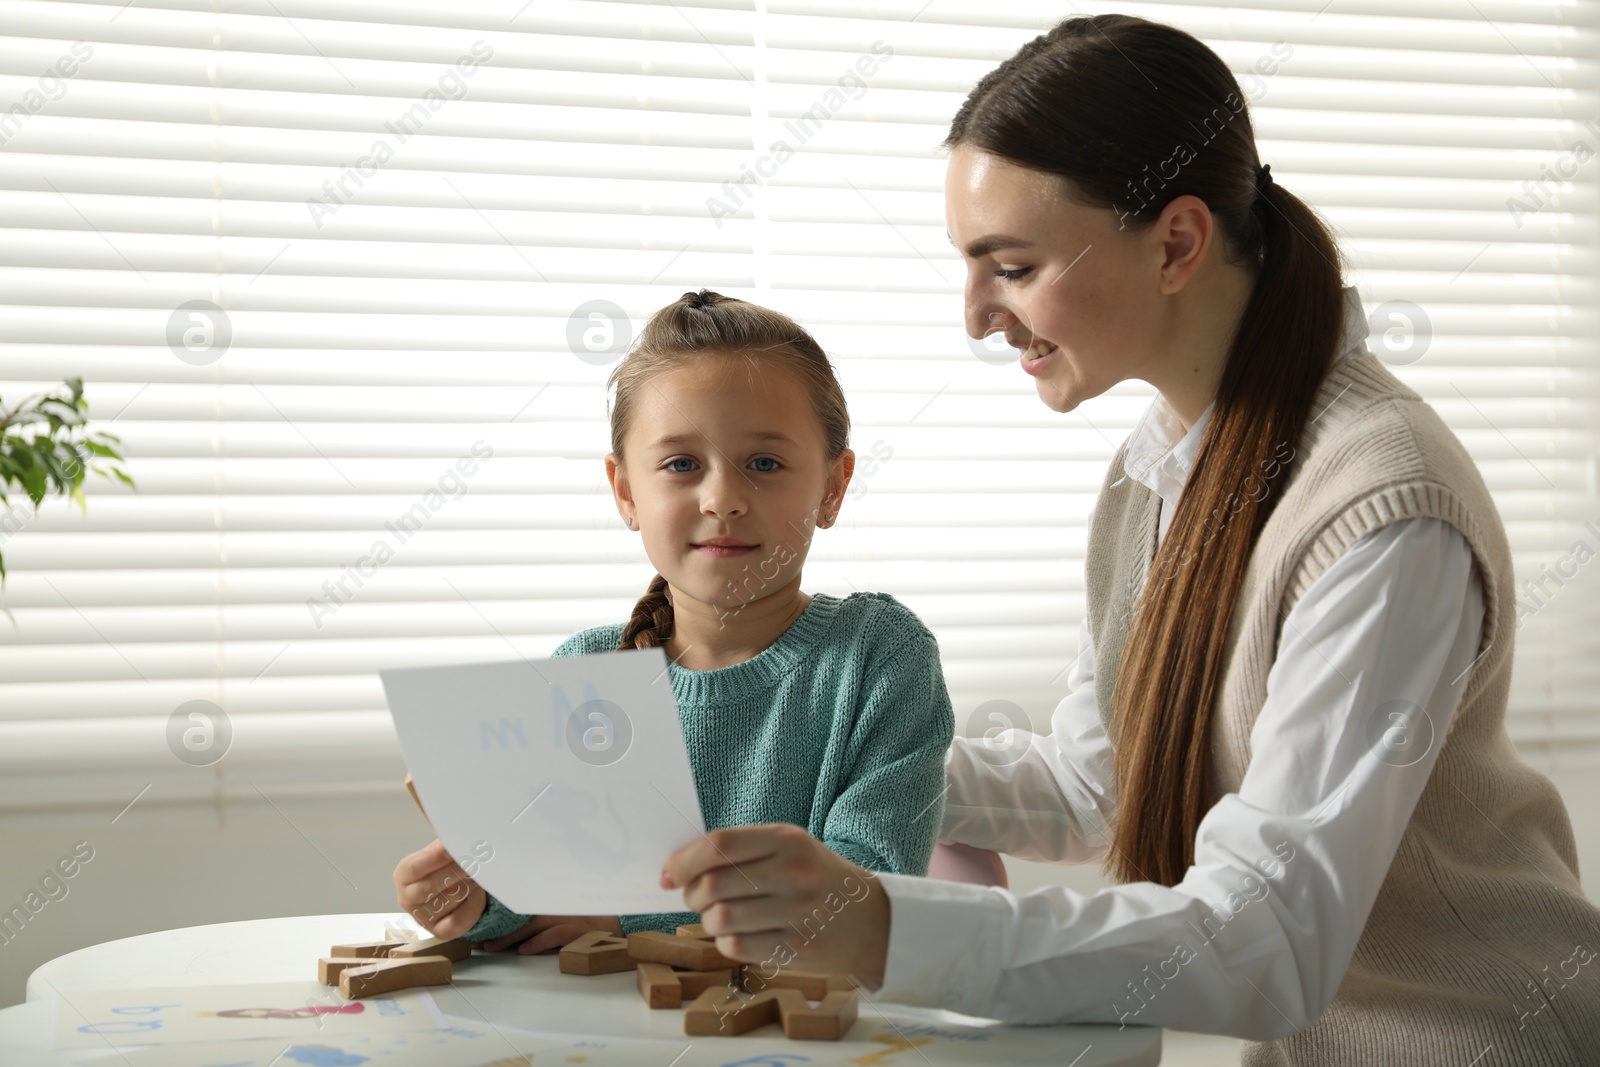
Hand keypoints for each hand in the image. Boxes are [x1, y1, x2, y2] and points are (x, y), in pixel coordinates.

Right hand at [393, 839, 486, 939]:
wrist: (460, 888)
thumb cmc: (449, 867)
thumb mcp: (444, 850)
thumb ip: (445, 841)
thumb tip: (454, 827)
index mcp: (404, 875)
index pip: (415, 867)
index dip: (434, 858)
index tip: (452, 849)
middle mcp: (407, 899)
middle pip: (430, 886)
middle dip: (456, 871)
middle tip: (474, 860)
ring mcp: (422, 918)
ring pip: (448, 901)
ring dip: (467, 886)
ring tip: (474, 876)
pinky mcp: (440, 932)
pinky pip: (458, 920)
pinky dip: (471, 906)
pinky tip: (473, 895)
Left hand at [480, 915, 623, 954]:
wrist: (624, 918)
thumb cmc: (594, 916)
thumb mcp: (568, 911)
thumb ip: (546, 915)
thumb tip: (519, 931)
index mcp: (552, 900)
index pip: (521, 907)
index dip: (499, 917)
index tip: (480, 926)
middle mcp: (557, 906)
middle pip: (521, 916)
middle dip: (498, 929)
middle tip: (478, 941)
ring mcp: (568, 917)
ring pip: (532, 925)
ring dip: (510, 938)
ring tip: (492, 947)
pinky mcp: (579, 930)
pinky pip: (554, 935)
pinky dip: (538, 943)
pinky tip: (524, 951)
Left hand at [662, 824, 889, 981]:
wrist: (871, 918)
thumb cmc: (816, 878)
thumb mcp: (790, 847)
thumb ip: (742, 850)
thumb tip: (679, 866)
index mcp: (787, 839)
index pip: (719, 845)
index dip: (684, 861)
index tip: (669, 873)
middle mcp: (793, 873)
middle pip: (713, 884)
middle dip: (691, 894)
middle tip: (695, 897)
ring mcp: (797, 912)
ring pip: (719, 919)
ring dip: (706, 921)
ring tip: (718, 917)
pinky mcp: (796, 948)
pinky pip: (736, 947)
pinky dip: (726, 942)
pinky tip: (739, 934)